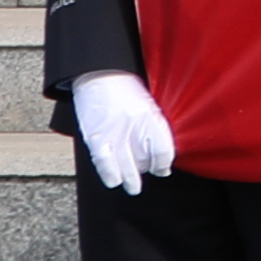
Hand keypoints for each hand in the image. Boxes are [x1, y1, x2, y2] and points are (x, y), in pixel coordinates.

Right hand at [68, 72, 174, 194]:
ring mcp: (115, 132)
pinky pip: (104, 161)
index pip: (164, 149)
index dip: (164, 163)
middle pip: (145, 160)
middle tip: (146, 173)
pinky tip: (114, 181)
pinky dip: (110, 174)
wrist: (100, 73)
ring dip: (130, 178)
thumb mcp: (147, 102)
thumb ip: (153, 123)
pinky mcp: (96, 136)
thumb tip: (156, 147)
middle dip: (146, 170)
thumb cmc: (125, 87)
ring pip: (126, 165)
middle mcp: (136, 127)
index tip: (163, 169)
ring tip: (132, 187)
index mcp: (152, 117)